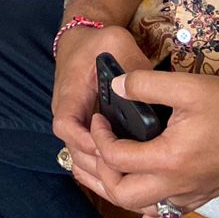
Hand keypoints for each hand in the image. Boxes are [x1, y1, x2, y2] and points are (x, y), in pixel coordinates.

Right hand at [51, 23, 150, 163]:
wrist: (82, 38)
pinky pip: (86, 152)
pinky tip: (122, 176)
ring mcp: (75, 120)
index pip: (65, 125)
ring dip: (99, 171)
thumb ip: (134, 67)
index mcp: (71, 93)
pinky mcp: (85, 125)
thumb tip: (152, 94)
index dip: (84, 140)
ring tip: (129, 179)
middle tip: (128, 171)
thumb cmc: (98, 41)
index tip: (107, 146)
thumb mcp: (118, 43)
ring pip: (78, 155)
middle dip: (97, 164)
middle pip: (72, 148)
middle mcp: (67, 111)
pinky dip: (99, 167)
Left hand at [75, 69, 218, 217]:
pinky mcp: (202, 197)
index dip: (98, 137)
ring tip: (101, 168)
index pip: (115, 159)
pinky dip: (144, 207)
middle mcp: (178, 186)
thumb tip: (113, 86)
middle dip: (98, 173)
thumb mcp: (187, 86)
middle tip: (93, 148)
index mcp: (170, 159)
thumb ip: (144, 84)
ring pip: (141, 209)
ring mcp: (191, 196)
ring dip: (116, 191)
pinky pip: (165, 213)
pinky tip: (138, 201)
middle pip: (121, 195)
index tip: (99, 117)